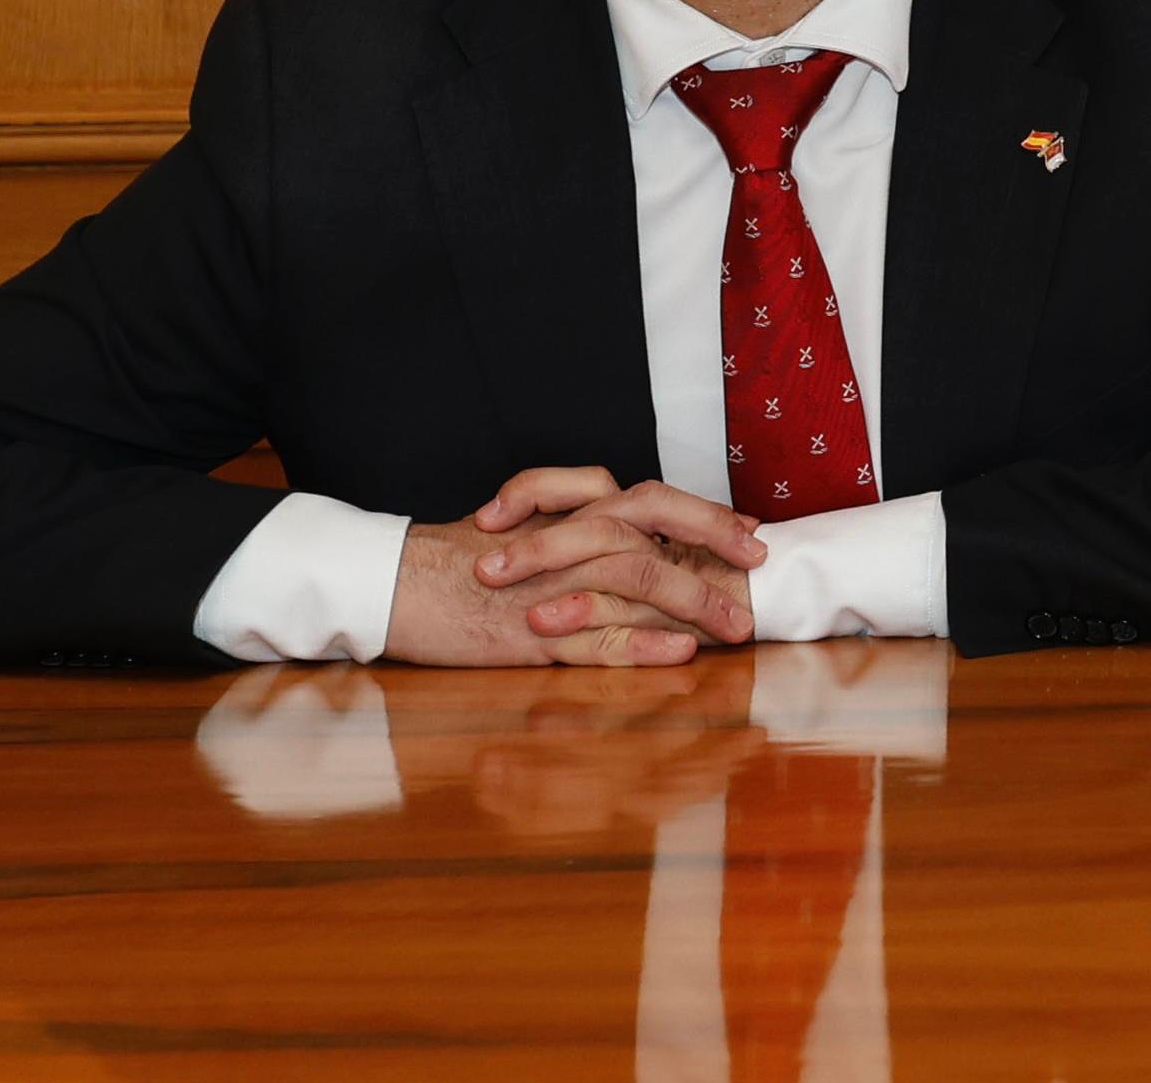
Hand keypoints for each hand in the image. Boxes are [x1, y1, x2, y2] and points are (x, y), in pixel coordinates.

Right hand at [381, 466, 768, 665]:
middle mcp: (567, 539)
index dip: (706, 515)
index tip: (751, 533)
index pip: (652, 500)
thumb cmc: (457, 558)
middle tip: (757, 566)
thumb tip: (637, 532)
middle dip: (713, 543)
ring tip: (735, 625)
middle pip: (654, 525)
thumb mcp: (523, 526)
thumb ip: (575, 519)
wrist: (393, 585)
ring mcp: (551, 585)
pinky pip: (597, 637)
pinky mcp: (531, 633)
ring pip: (635, 578)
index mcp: (569, 514)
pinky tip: (680, 651)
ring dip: (693, 600)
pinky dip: (643, 643)